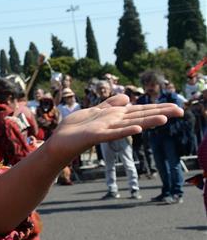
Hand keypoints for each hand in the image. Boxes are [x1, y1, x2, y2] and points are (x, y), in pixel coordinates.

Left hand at [46, 94, 181, 161]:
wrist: (59, 141)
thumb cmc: (76, 128)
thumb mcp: (95, 111)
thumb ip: (110, 104)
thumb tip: (127, 98)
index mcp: (115, 117)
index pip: (140, 110)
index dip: (157, 108)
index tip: (177, 108)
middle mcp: (114, 123)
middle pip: (140, 116)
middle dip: (159, 113)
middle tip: (181, 112)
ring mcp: (106, 130)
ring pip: (130, 124)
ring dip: (147, 121)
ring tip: (165, 119)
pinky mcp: (96, 135)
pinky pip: (112, 133)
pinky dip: (124, 131)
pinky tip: (137, 129)